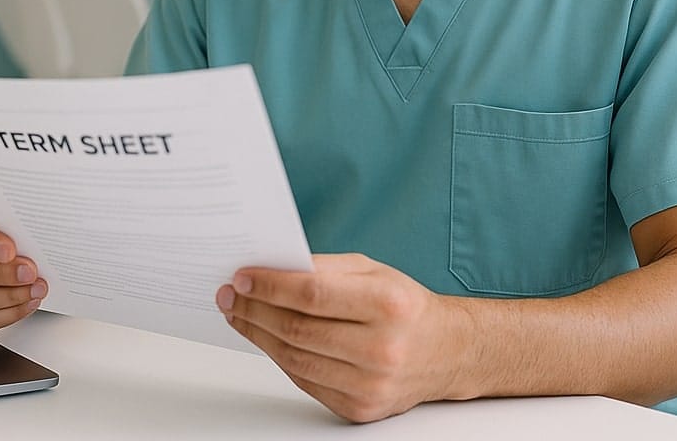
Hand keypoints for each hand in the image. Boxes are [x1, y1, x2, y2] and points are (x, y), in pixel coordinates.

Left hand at [216, 253, 459, 422]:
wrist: (446, 353)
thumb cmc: (405, 306)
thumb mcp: (373, 271)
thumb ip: (324, 267)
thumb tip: (271, 268)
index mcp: (388, 305)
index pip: (313, 294)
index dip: (270, 286)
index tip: (241, 277)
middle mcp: (382, 348)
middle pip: (298, 329)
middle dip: (254, 310)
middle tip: (229, 295)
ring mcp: (371, 385)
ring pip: (295, 359)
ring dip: (258, 335)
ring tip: (239, 315)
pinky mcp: (360, 409)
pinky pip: (305, 381)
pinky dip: (279, 358)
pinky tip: (266, 338)